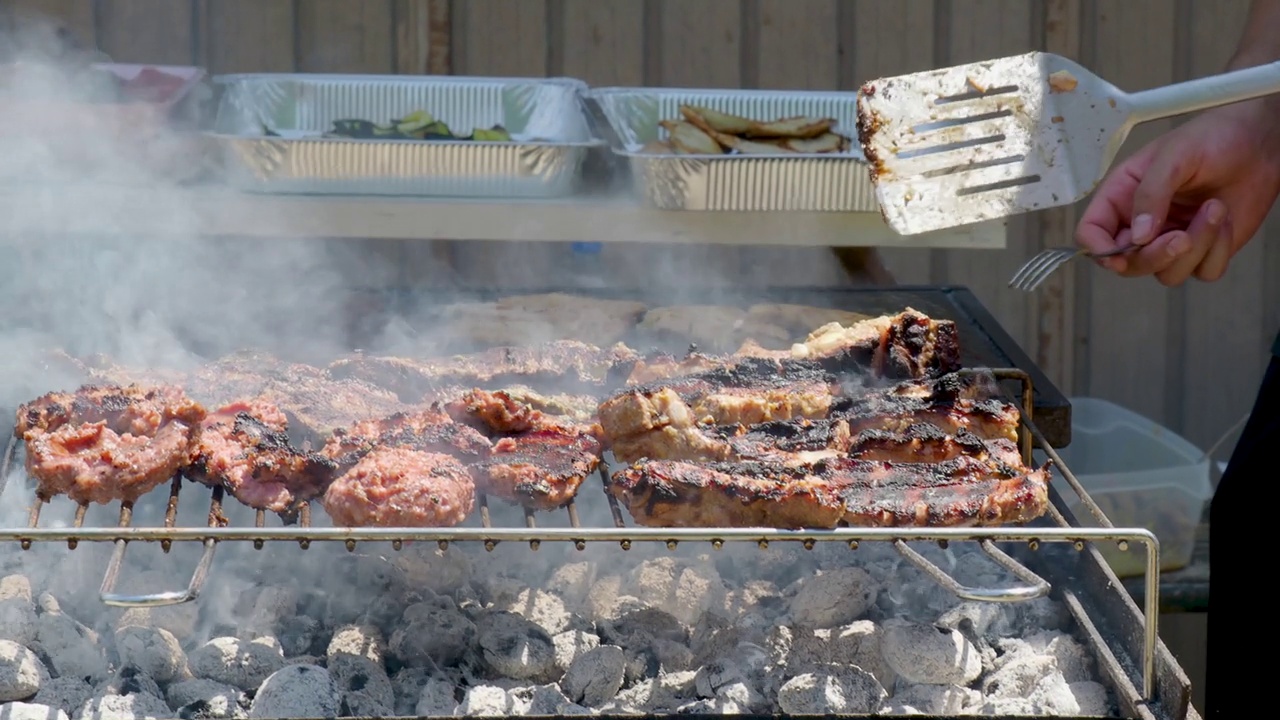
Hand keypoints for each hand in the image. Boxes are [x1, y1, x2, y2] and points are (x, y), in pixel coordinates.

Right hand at [1075, 100, 1279, 285]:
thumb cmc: (1213, 138)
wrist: (1261, 143)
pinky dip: (1218, 251)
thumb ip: (1151, 194)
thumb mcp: (1174, 155)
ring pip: (1166, 273)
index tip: (1120, 255)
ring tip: (1215, 209)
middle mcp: (1141, 224)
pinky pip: (1203, 272)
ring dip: (1196, 247)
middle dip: (1155, 256)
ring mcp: (1172, 240)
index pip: (1091, 233)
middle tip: (1182, 236)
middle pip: (1128, 264)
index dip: (1099, 249)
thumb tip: (1139, 236)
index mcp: (1121, 197)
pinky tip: (1226, 221)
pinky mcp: (1204, 250)